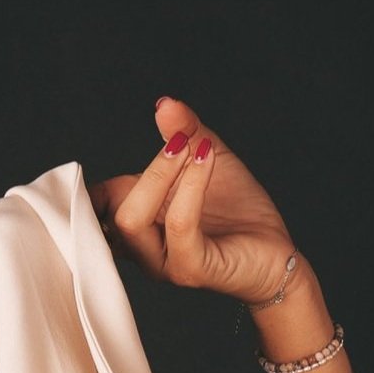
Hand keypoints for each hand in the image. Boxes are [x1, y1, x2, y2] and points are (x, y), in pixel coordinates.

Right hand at [88, 96, 297, 304]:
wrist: (277, 252)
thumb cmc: (240, 213)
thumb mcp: (209, 160)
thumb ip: (184, 132)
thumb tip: (165, 103)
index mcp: (139, 224)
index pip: (96, 204)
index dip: (105, 173)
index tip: (153, 145)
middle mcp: (143, 249)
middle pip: (114, 209)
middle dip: (149, 167)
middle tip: (180, 140)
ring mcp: (164, 263)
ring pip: (133, 220)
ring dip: (161, 174)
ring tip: (192, 147)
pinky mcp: (192, 268)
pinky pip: (178, 226)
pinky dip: (189, 187)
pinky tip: (206, 161)